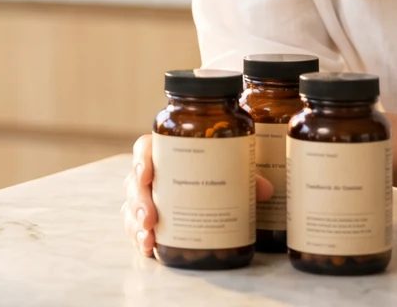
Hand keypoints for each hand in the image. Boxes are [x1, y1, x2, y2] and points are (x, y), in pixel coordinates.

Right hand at [121, 134, 273, 257]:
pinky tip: (148, 247)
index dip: (142, 160)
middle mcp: (152, 175)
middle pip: (135, 182)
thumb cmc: (213, 174)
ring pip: (131, 206)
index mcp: (167, 153)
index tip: (147, 174)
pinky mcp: (146, 218)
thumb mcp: (228, 174)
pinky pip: (133, 226)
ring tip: (149, 238)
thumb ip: (244, 179)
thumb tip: (266, 190)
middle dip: (140, 201)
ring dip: (136, 222)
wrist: (210, 190)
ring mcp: (146, 197)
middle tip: (151, 217)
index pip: (146, 149)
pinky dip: (139, 237)